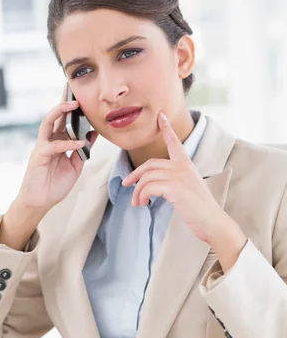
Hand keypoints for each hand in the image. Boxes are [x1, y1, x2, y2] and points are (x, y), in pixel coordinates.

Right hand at [17, 84, 97, 212]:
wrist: (40, 202)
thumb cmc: (55, 185)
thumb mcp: (75, 167)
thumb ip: (82, 151)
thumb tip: (92, 135)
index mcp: (57, 142)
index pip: (64, 121)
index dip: (71, 109)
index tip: (82, 96)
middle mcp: (48, 140)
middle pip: (55, 115)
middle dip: (64, 101)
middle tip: (76, 90)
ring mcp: (42, 147)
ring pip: (48, 122)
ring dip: (60, 112)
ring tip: (74, 105)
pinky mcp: (38, 156)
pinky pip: (54, 146)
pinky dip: (67, 143)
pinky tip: (79, 142)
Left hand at [122, 112, 230, 245]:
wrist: (211, 221)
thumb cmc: (198, 209)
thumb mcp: (187, 188)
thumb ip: (173, 180)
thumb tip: (151, 185)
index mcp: (187, 164)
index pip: (174, 142)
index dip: (166, 128)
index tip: (160, 116)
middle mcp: (183, 167)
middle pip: (150, 164)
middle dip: (134, 175)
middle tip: (126, 185)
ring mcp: (179, 176)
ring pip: (146, 177)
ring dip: (138, 191)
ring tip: (138, 203)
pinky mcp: (175, 188)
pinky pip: (149, 188)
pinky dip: (142, 196)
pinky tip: (144, 203)